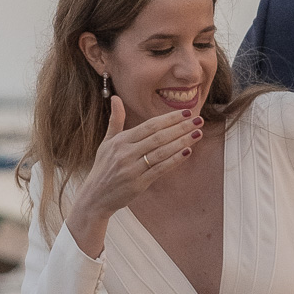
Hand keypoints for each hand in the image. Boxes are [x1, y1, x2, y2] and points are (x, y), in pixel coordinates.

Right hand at [67, 96, 201, 257]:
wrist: (95, 196)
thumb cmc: (103, 167)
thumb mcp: (106, 142)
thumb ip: (115, 120)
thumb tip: (115, 97)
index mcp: (121, 141)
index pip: (150, 125)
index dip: (170, 118)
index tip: (187, 112)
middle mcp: (126, 153)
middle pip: (158, 137)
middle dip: (181, 127)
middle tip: (199, 120)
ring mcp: (132, 169)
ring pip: (162, 152)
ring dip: (182, 142)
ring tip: (197, 133)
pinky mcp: (138, 184)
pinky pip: (160, 169)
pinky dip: (174, 160)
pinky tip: (187, 152)